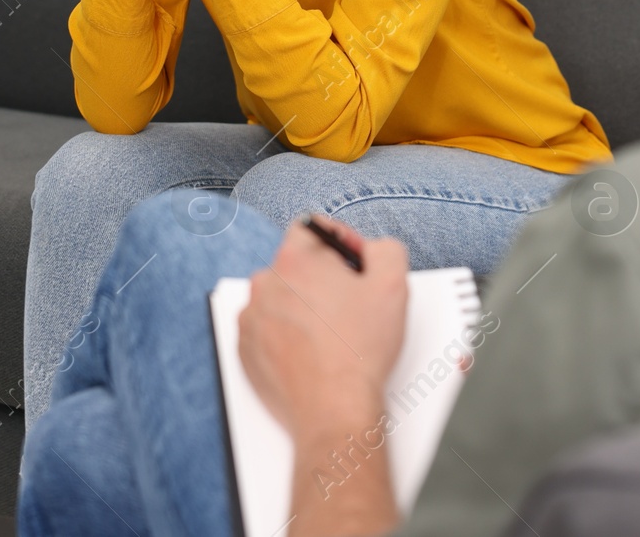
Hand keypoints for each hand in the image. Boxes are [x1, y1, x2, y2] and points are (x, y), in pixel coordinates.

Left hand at [238, 216, 408, 441]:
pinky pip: (267, 330)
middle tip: (348, 305)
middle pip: (295, 265)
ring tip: (331, 334)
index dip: (340, 241)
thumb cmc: (361, 351)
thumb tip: (372, 249)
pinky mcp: (245, 351)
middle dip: (322, 278)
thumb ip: (385, 248)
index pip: (312, 228)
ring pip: (281, 298)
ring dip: (303, 308)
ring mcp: (251, 320)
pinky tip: (312, 352)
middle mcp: (264, 285)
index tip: (354, 265)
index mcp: (295, 260)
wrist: (334, 410)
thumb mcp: (394, 283)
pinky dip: (287, 336)